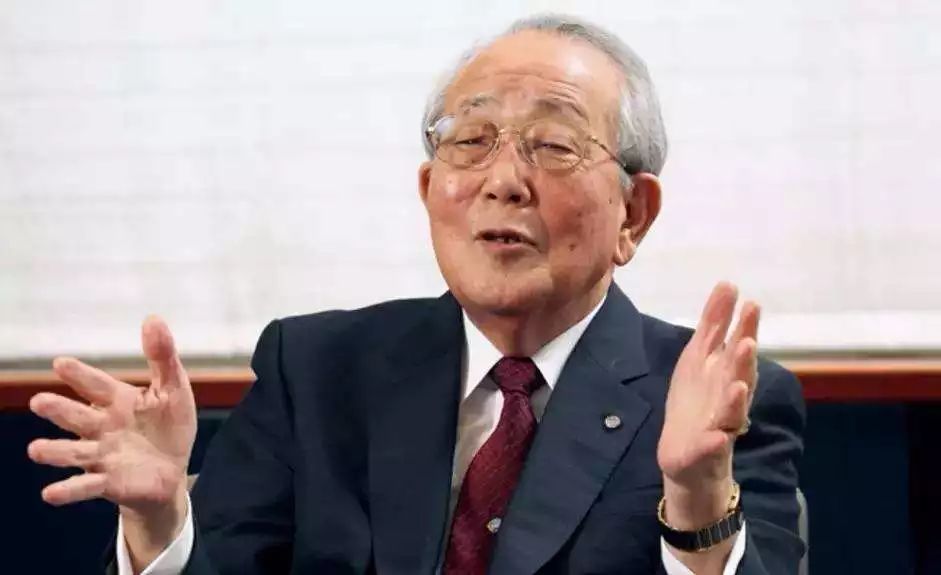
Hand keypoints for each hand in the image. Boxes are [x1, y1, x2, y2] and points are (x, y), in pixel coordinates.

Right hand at [27, 316, 196, 566]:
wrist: (172, 472)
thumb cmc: (168, 427)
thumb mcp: (173, 390)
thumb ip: (162, 357)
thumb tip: (153, 318)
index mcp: (117, 401)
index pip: (96, 385)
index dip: (80, 375)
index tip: (61, 363)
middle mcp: (103, 427)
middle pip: (77, 417)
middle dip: (59, 410)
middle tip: (39, 401)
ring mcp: (102, 455)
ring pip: (74, 452)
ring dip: (55, 451)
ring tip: (35, 449)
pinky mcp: (108, 482)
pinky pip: (86, 486)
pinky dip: (69, 490)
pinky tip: (51, 493)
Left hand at [657, 282, 758, 528]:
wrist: (689, 455)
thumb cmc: (698, 400)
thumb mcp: (699, 357)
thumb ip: (714, 323)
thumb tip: (728, 283)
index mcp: (726, 372)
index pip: (736, 345)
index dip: (742, 327)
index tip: (749, 303)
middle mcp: (730, 396)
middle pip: (740, 376)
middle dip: (744, 360)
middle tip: (746, 341)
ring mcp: (722, 424)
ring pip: (734, 411)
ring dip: (737, 399)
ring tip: (739, 387)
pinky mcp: (709, 450)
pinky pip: (713, 447)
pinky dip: (716, 442)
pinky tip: (717, 437)